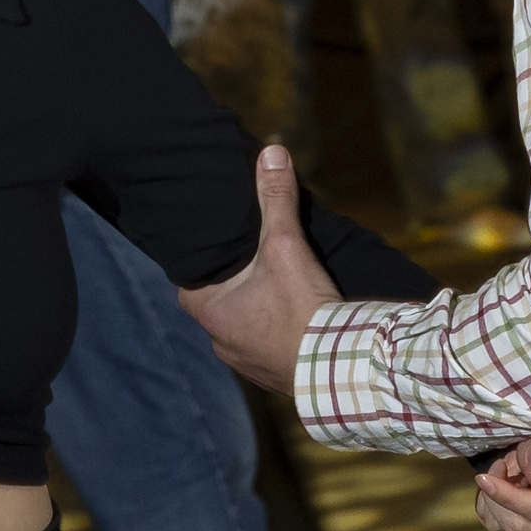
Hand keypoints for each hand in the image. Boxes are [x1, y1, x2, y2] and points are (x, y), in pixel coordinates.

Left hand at [178, 142, 343, 394]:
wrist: (341, 370)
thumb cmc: (303, 308)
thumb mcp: (288, 246)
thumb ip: (276, 199)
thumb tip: (270, 150)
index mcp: (210, 314)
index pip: (189, 284)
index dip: (206, 266)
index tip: (226, 252)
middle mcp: (220, 344)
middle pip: (219, 306)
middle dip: (238, 289)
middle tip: (260, 267)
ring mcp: (246, 365)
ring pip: (244, 330)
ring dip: (259, 315)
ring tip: (283, 294)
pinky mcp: (274, 379)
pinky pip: (268, 352)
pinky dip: (279, 338)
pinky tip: (300, 325)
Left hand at [475, 432, 530, 530]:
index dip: (509, 497)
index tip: (483, 478)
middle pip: (518, 525)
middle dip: (498, 495)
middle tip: (499, 464)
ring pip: (504, 528)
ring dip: (492, 499)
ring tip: (503, 471)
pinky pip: (497, 526)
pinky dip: (489, 505)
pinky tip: (500, 486)